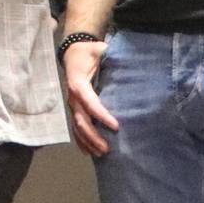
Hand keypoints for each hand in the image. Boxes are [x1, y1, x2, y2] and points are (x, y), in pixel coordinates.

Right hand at [62, 39, 119, 156]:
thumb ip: (112, 56)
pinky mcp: (74, 108)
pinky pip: (75, 127)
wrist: (73, 53)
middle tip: (107, 148)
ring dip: (88, 141)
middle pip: (81, 120)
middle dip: (93, 136)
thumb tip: (131, 63)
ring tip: (101, 153)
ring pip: (77, 127)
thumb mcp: (101, 49)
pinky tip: (88, 152)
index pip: (89, 102)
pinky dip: (81, 141)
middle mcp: (73, 97)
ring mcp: (72, 104)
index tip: (116, 126)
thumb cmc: (90, 52)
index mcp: (78, 82)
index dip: (101, 115)